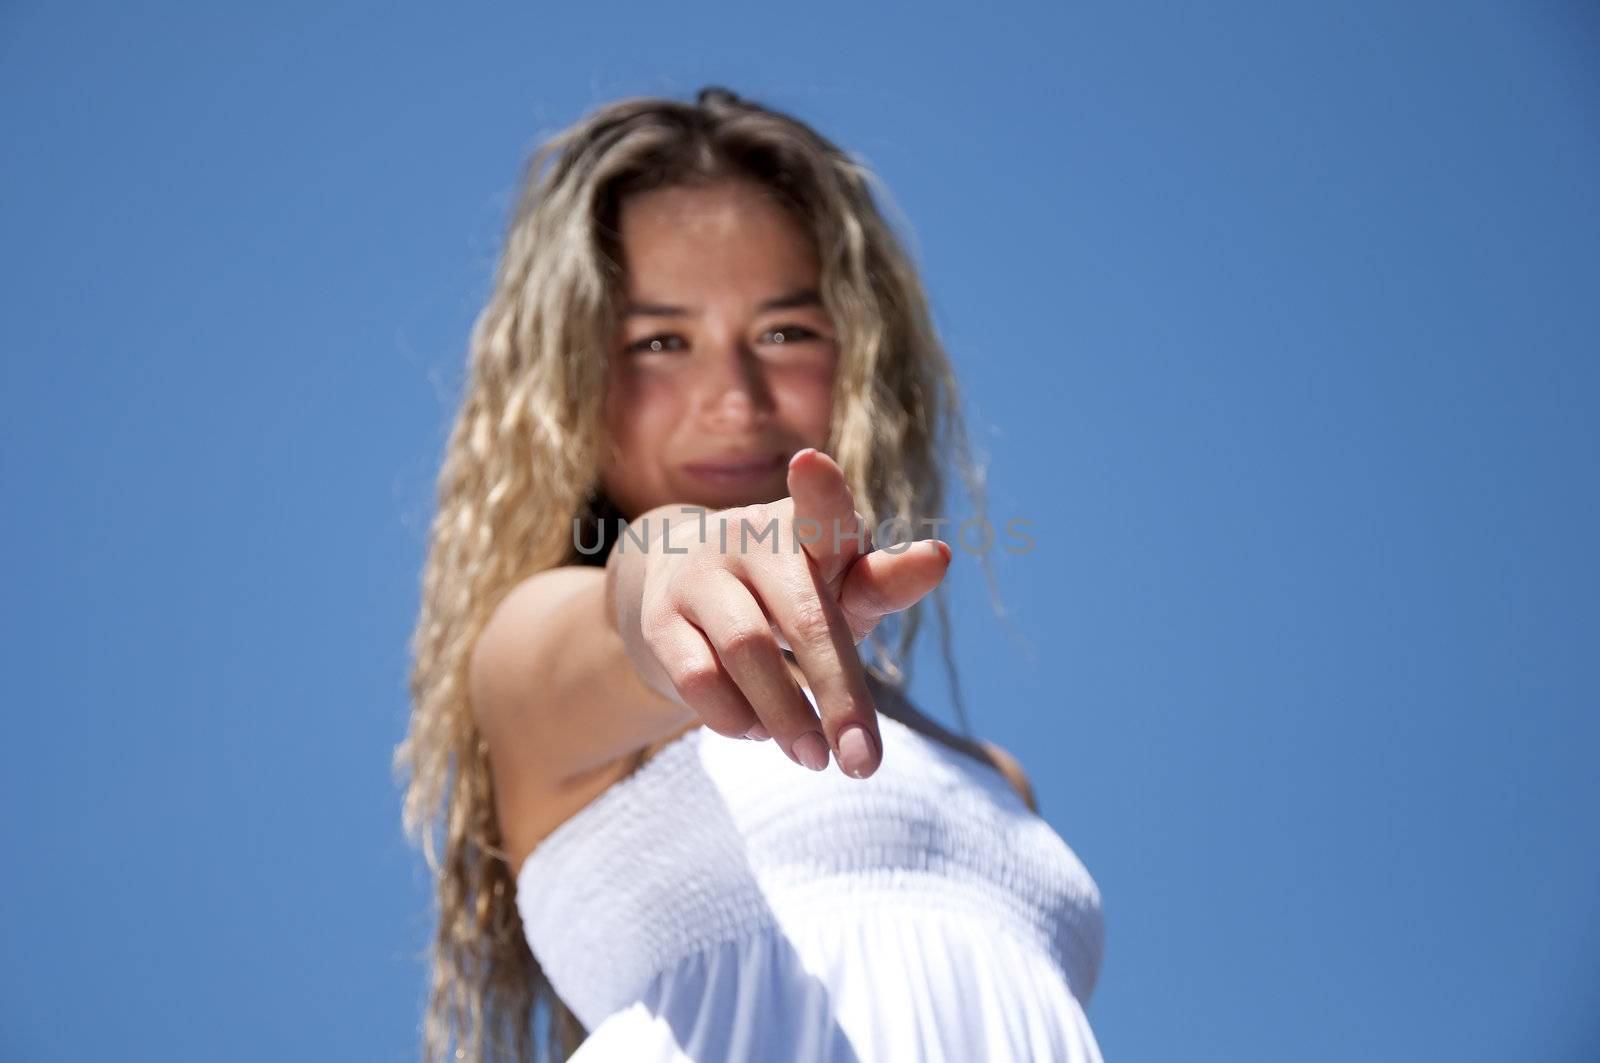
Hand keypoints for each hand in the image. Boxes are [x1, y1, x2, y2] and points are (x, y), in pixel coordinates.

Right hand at [635, 448, 951, 777]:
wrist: (678, 581)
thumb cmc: (788, 590)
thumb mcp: (839, 588)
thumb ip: (883, 581)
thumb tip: (937, 556)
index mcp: (807, 524)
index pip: (821, 508)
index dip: (820, 490)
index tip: (810, 466)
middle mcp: (750, 537)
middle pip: (803, 615)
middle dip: (839, 693)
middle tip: (863, 763)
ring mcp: (699, 572)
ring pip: (747, 650)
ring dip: (787, 716)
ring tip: (815, 757)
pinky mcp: (659, 616)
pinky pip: (697, 677)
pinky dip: (734, 717)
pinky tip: (757, 731)